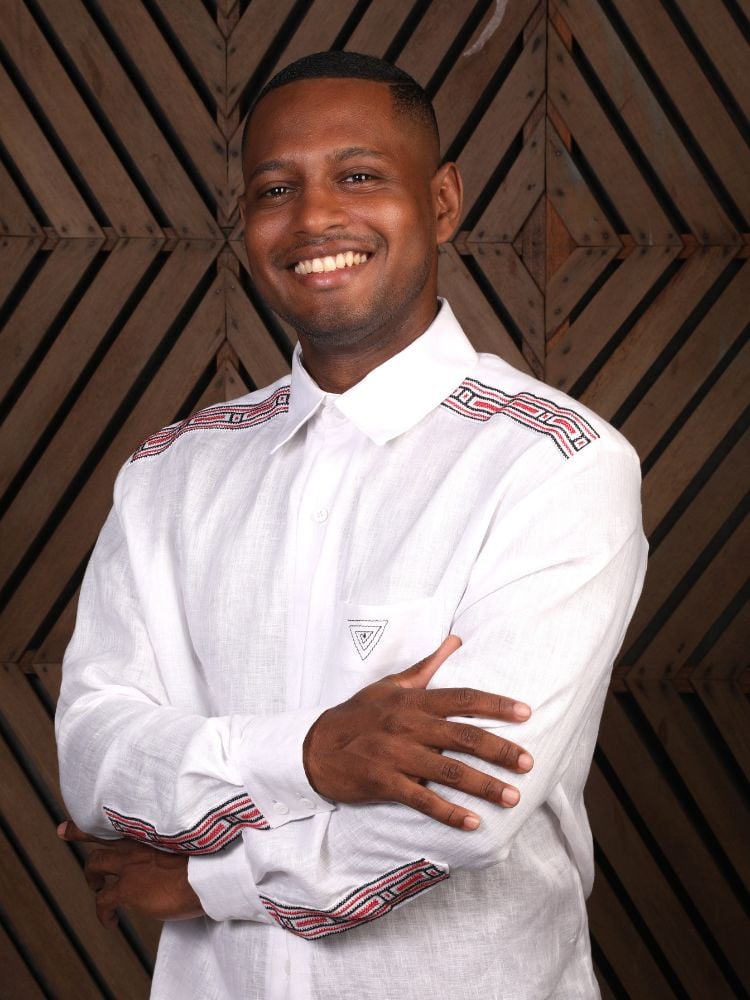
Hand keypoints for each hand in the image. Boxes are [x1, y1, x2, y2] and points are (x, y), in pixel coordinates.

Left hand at [57, 821, 203, 927]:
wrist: (211, 873)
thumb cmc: (213, 856)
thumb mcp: (195, 839)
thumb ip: (178, 841)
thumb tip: (181, 853)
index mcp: (154, 827)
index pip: (122, 815)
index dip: (106, 810)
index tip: (89, 806)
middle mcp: (137, 841)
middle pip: (98, 835)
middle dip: (79, 834)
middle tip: (65, 831)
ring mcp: (129, 864)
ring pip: (95, 864)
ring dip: (92, 876)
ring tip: (95, 886)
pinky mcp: (128, 889)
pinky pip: (103, 901)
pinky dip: (103, 913)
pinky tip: (110, 922)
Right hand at [303, 635, 532, 830]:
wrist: (315, 747)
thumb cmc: (358, 714)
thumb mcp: (390, 685)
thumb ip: (426, 667)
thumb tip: (456, 640)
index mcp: (412, 700)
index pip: (463, 698)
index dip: (496, 705)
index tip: (526, 713)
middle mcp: (408, 725)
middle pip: (463, 736)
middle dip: (500, 750)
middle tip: (529, 763)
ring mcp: (396, 755)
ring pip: (448, 771)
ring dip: (484, 785)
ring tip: (512, 797)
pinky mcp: (384, 783)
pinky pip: (422, 799)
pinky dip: (449, 812)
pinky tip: (473, 822)